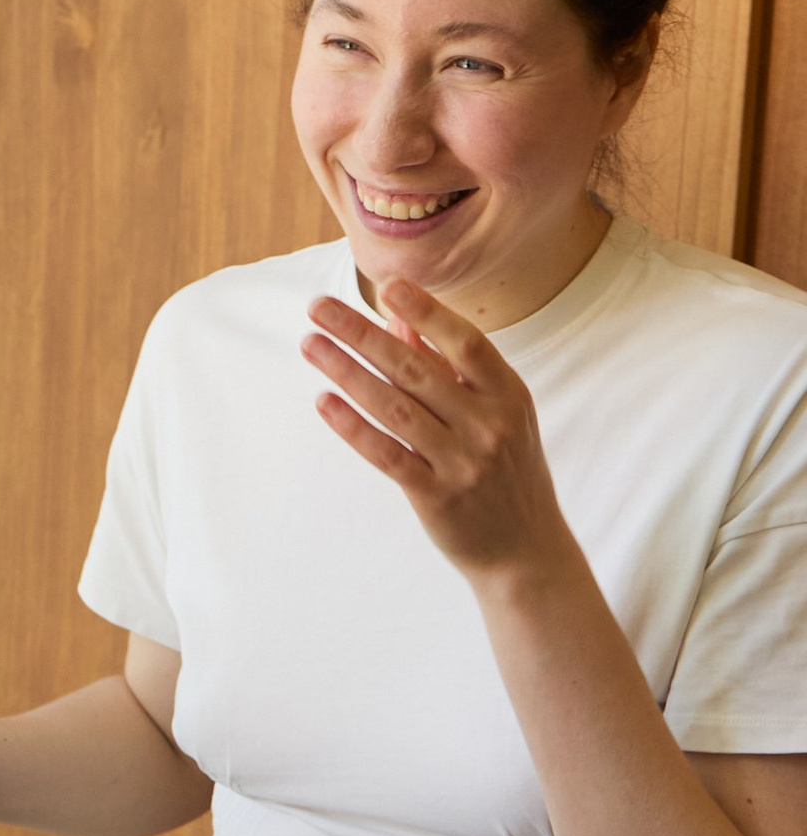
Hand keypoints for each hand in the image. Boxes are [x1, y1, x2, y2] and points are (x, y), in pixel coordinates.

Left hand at [301, 284, 573, 582]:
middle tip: (318, 306)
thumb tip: (398, 320)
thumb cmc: (505, 468)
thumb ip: (448, 366)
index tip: (385, 285)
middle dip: (362, 333)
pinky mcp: (436, 496)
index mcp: (509, 394)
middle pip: (415, 369)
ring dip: (346, 372)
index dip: (427, 311)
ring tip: (310, 344)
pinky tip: (324, 401)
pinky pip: (386, 454)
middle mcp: (488, 424)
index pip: (466, 342)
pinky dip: (352, 427)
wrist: (525, 550)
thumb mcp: (494, 411)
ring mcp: (462, 461)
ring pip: (393, 408)